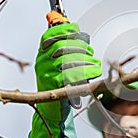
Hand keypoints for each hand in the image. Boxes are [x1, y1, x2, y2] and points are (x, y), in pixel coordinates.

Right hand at [29, 22, 101, 137]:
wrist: (51, 108)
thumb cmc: (58, 84)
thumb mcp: (58, 65)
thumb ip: (67, 50)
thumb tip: (81, 34)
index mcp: (42, 54)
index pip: (49, 36)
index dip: (63, 30)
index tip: (76, 29)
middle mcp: (42, 61)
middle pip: (63, 46)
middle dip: (81, 47)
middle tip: (92, 53)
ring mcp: (46, 73)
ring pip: (69, 60)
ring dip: (87, 60)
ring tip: (96, 64)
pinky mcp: (54, 84)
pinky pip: (73, 74)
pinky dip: (87, 72)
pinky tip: (95, 72)